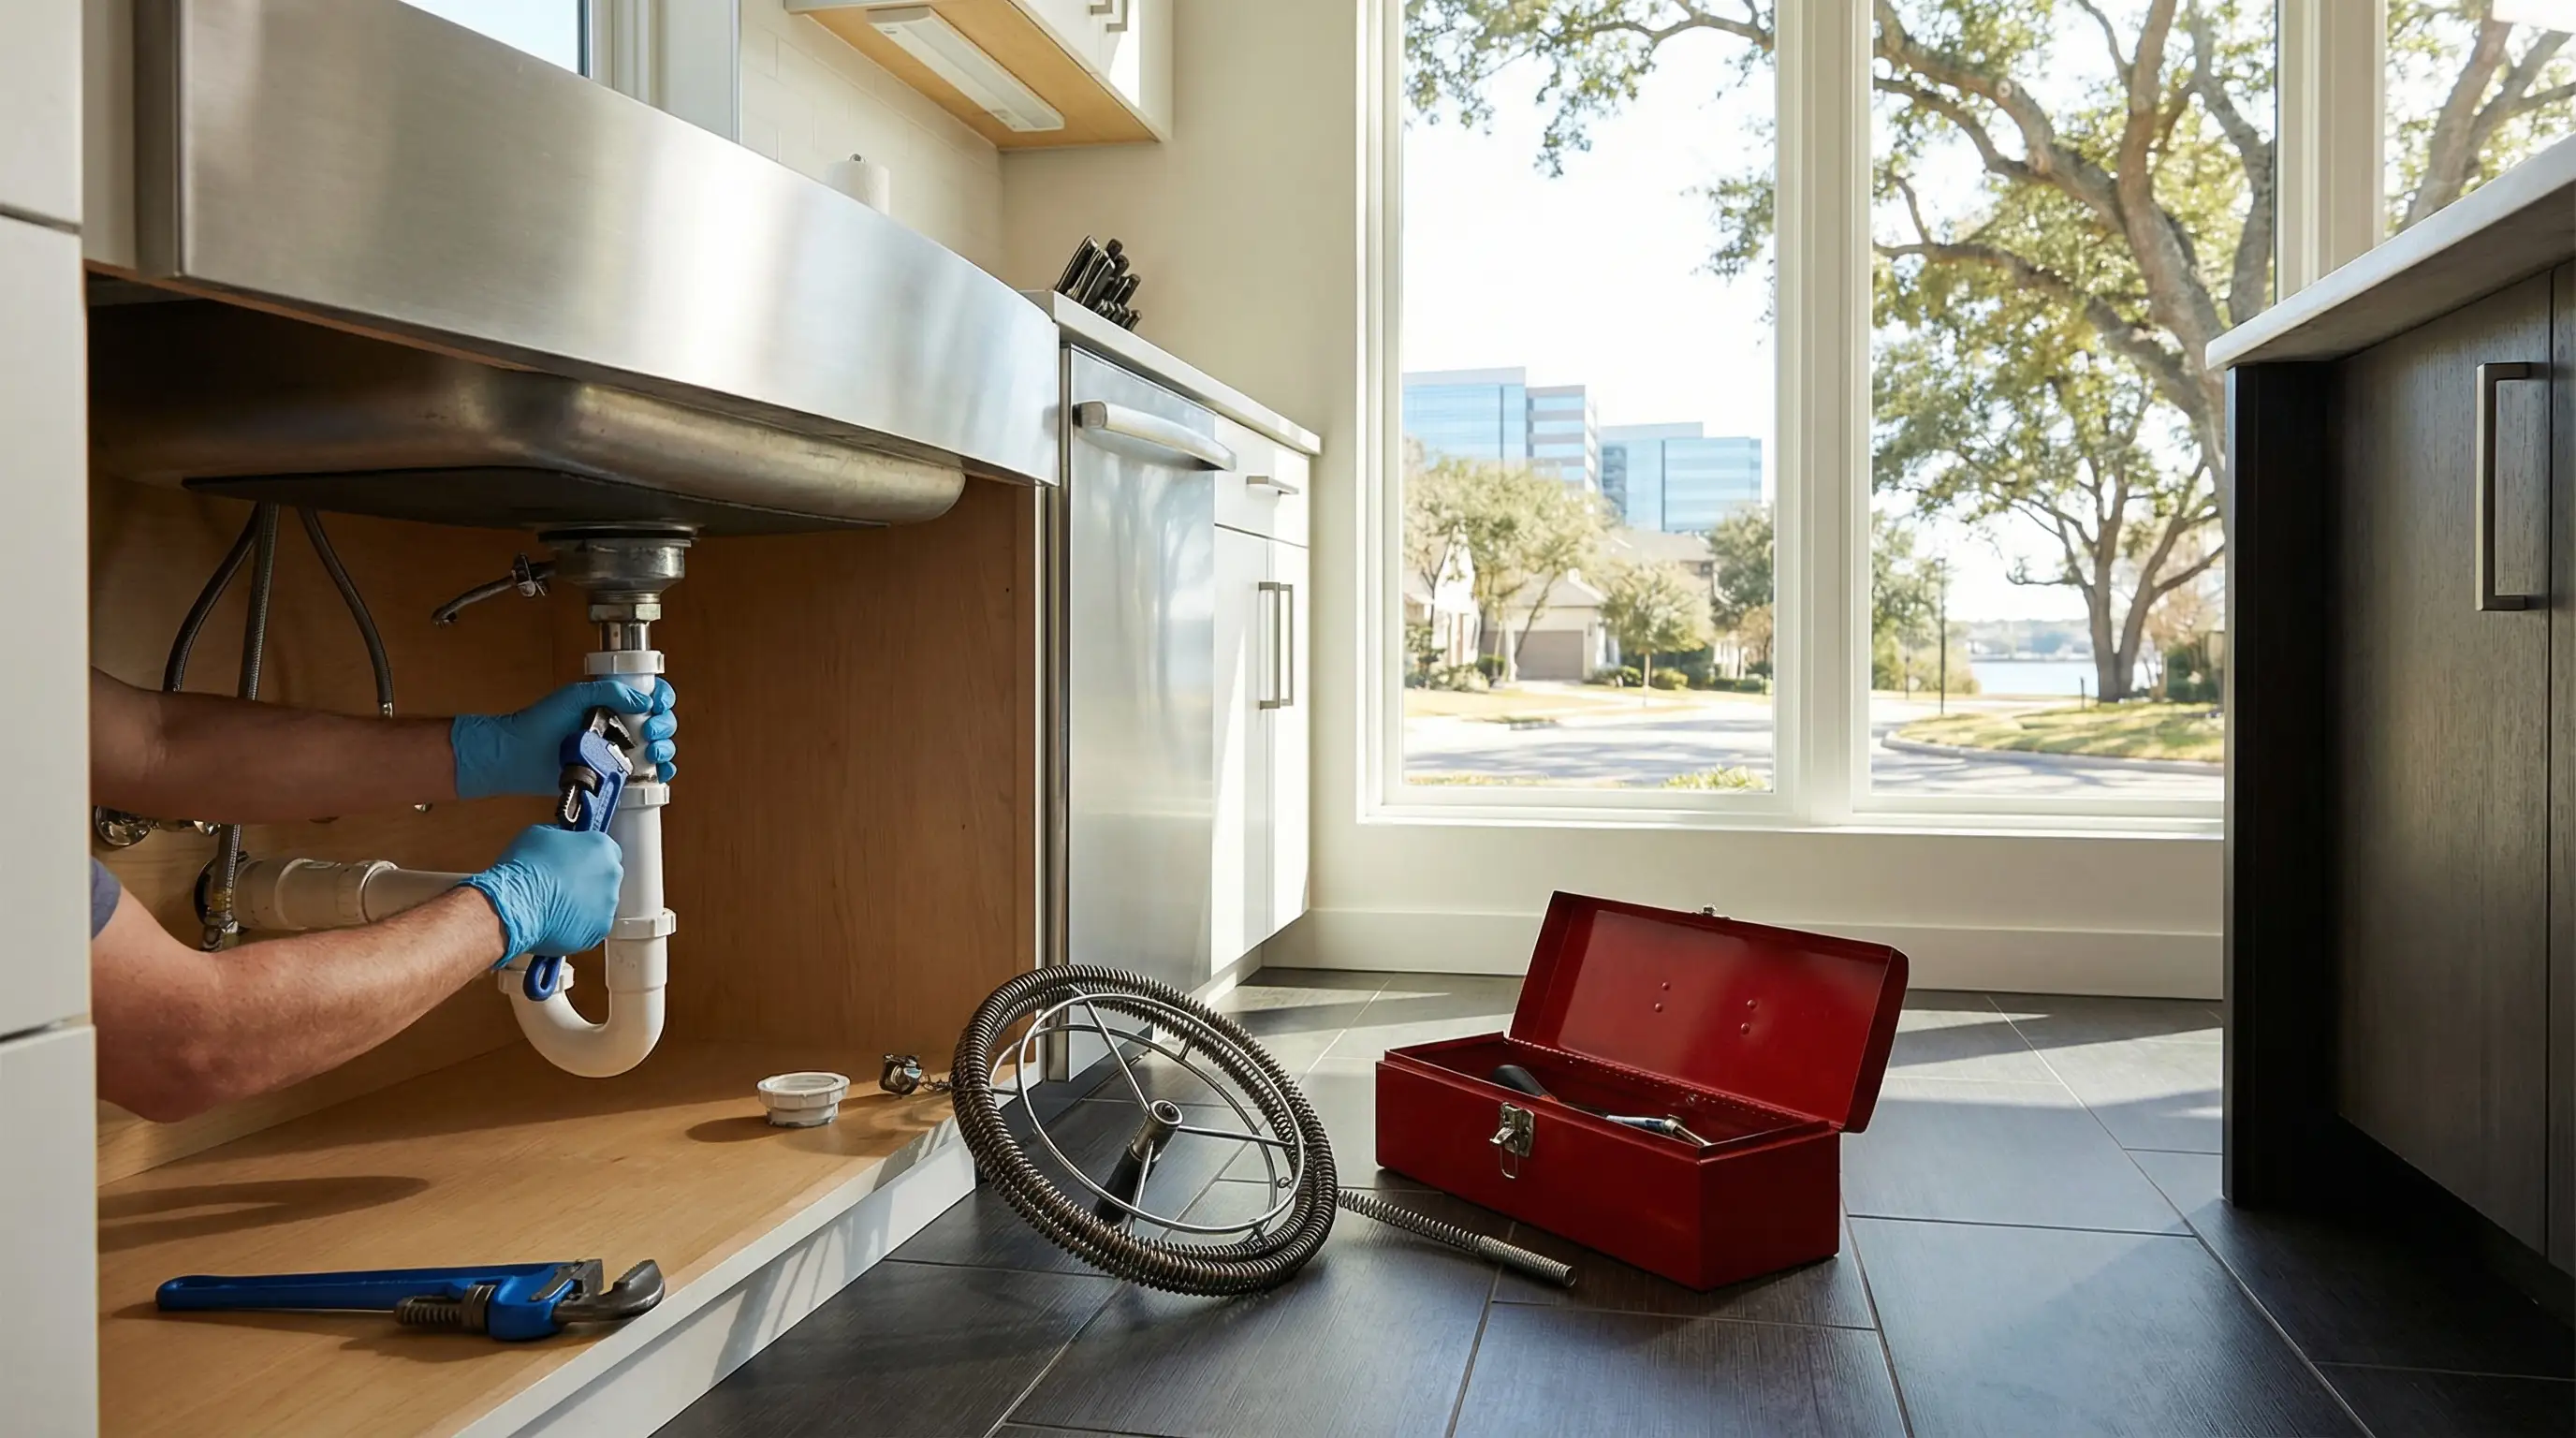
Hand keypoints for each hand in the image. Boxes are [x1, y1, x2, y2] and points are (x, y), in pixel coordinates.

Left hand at [450, 678, 677, 797]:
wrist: (518, 757)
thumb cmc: (539, 723)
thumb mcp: (574, 695)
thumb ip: (609, 691)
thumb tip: (645, 700)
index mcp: (613, 703)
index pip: (650, 696)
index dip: (662, 699)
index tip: (657, 705)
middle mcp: (621, 726)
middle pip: (661, 723)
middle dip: (664, 726)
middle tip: (649, 732)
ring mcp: (619, 752)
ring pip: (660, 748)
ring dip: (665, 749)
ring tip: (650, 753)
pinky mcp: (615, 776)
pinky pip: (648, 775)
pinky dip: (660, 774)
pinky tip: (658, 772)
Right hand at [463, 826, 623, 962]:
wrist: (515, 905)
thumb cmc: (524, 866)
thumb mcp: (540, 835)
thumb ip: (562, 838)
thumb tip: (563, 845)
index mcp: (601, 847)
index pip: (605, 850)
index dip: (587, 857)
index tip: (574, 863)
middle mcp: (611, 875)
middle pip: (604, 878)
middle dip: (587, 881)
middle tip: (562, 886)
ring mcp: (608, 905)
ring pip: (599, 904)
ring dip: (584, 905)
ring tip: (555, 908)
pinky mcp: (599, 930)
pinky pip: (591, 926)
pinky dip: (577, 926)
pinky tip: (556, 924)